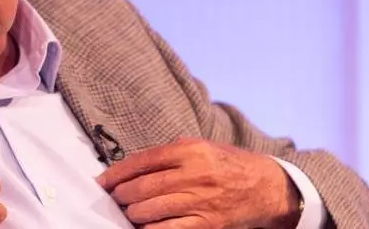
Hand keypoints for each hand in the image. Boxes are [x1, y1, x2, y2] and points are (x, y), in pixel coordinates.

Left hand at [96, 138, 300, 228]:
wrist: (266, 186)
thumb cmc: (227, 164)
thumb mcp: (200, 147)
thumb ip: (167, 155)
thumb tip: (130, 168)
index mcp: (189, 150)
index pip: (142, 161)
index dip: (117, 173)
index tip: (103, 182)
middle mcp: (194, 174)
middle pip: (142, 187)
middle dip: (121, 195)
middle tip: (113, 198)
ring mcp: (201, 201)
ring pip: (150, 210)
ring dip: (132, 214)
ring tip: (128, 212)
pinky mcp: (207, 224)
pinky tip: (144, 226)